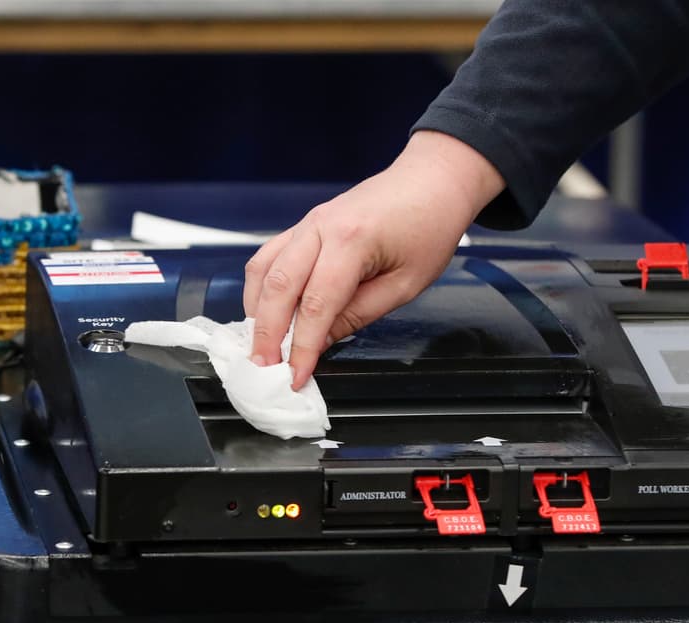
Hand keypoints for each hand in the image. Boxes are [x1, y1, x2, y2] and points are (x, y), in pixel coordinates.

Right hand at [244, 131, 504, 388]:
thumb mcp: (406, 284)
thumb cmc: (430, 226)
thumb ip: (359, 314)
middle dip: (266, 333)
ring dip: (256, 310)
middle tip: (264, 367)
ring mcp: (309, 222)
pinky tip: (263, 311)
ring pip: (263, 269)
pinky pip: (270, 255)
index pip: (316, 305)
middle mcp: (320, 227)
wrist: (433, 180)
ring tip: (259, 344)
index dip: (303, 346)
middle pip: (278, 287)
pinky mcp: (306, 224)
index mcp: (351, 241)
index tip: (297, 376)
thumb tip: (322, 340)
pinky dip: (261, 286)